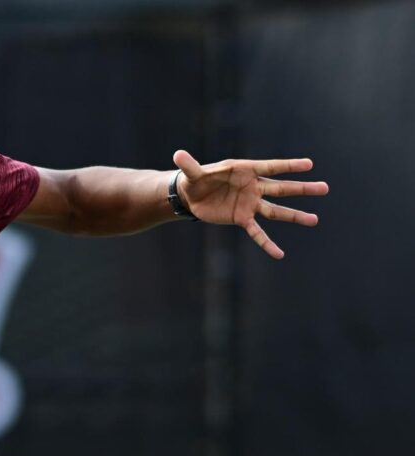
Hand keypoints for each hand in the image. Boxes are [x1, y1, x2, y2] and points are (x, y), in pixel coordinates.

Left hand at [174, 150, 329, 258]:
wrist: (192, 196)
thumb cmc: (197, 179)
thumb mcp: (192, 173)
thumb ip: (189, 166)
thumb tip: (177, 154)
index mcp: (244, 170)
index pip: (270, 167)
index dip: (288, 166)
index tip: (309, 164)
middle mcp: (252, 186)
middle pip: (281, 188)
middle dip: (302, 188)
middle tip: (325, 188)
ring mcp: (250, 203)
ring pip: (276, 210)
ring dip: (294, 215)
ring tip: (315, 220)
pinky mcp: (242, 218)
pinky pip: (257, 232)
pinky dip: (266, 243)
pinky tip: (279, 254)